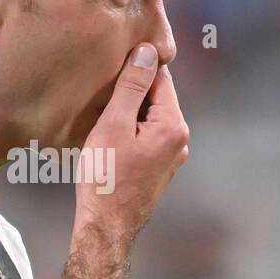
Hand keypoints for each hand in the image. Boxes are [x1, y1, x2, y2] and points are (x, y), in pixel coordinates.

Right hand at [74, 43, 188, 248]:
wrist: (105, 226)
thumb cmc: (106, 177)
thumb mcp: (114, 124)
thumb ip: (131, 86)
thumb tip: (147, 51)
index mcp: (173, 125)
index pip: (160, 78)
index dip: (135, 67)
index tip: (111, 64)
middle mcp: (179, 140)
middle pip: (156, 97)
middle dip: (130, 91)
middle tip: (100, 92)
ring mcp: (171, 156)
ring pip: (148, 117)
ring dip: (127, 112)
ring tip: (100, 115)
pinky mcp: (158, 168)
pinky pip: (145, 136)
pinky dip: (128, 130)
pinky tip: (107, 137)